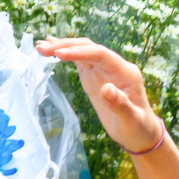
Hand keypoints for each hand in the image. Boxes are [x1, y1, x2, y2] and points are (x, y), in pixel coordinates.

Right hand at [36, 37, 163, 152]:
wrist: (139, 132)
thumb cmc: (137, 128)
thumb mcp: (130, 120)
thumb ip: (120, 105)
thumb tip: (106, 89)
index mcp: (125, 72)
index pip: (100, 54)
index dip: (80, 52)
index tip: (59, 54)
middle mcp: (114, 66)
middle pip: (89, 48)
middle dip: (66, 46)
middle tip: (42, 49)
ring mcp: (104, 70)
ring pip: (82, 51)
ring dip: (62, 47)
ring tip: (40, 47)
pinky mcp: (95, 76)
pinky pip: (80, 60)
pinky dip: (65, 54)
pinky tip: (51, 50)